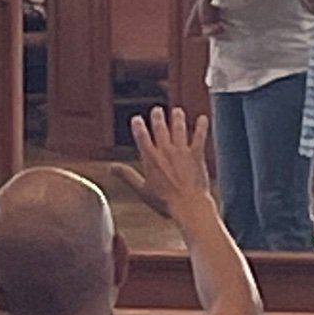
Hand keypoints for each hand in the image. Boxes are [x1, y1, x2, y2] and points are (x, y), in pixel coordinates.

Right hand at [112, 108, 215, 222]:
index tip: (136, 118)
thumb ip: (127, 175)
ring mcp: (182, 152)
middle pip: (160, 129)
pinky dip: (201, 127)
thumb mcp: (141, 189)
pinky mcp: (197, 155)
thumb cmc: (165, 201)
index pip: (142, 137)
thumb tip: (110, 167)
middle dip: (158, 117)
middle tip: (157, 109)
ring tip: (177, 111)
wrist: (188, 205)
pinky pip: (199, 137)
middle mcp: (166, 151)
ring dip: (177, 118)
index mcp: (151, 159)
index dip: (138, 126)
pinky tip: (203, 118)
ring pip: (179, 129)